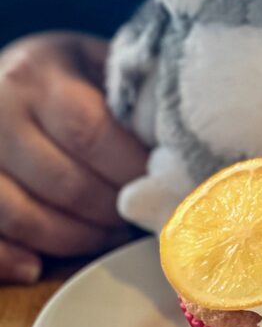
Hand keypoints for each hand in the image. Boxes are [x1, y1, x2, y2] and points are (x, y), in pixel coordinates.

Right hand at [0, 33, 148, 282]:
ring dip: (76, 239)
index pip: (91, 133)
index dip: (132, 170)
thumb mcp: (90, 60)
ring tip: (108, 235)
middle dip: (112, 211)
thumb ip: (128, 94)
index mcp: (37, 75)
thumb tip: (180, 145)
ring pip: (24, 217)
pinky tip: (37, 266)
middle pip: (65, 183)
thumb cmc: (56, 73)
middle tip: (141, 217)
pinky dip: (10, 259)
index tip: (163, 184)